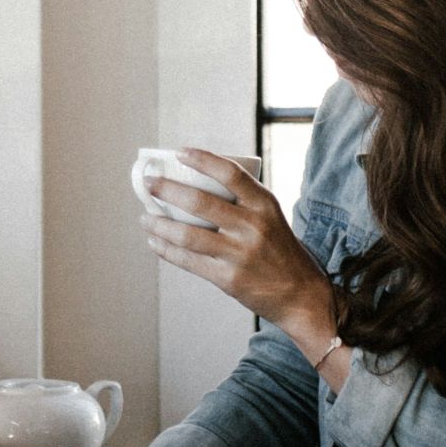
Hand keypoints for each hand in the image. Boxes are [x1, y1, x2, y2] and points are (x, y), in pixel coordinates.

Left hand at [141, 149, 334, 332]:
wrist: (300, 294)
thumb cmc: (280, 250)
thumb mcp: (271, 217)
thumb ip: (243, 202)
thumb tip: (196, 184)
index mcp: (264, 204)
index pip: (230, 173)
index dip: (202, 159)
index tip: (179, 152)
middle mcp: (253, 226)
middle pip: (200, 202)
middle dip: (167, 190)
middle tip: (149, 183)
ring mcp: (239, 253)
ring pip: (188, 234)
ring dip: (160, 224)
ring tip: (145, 217)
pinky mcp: (228, 278)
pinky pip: (189, 261)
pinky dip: (167, 250)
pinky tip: (155, 242)